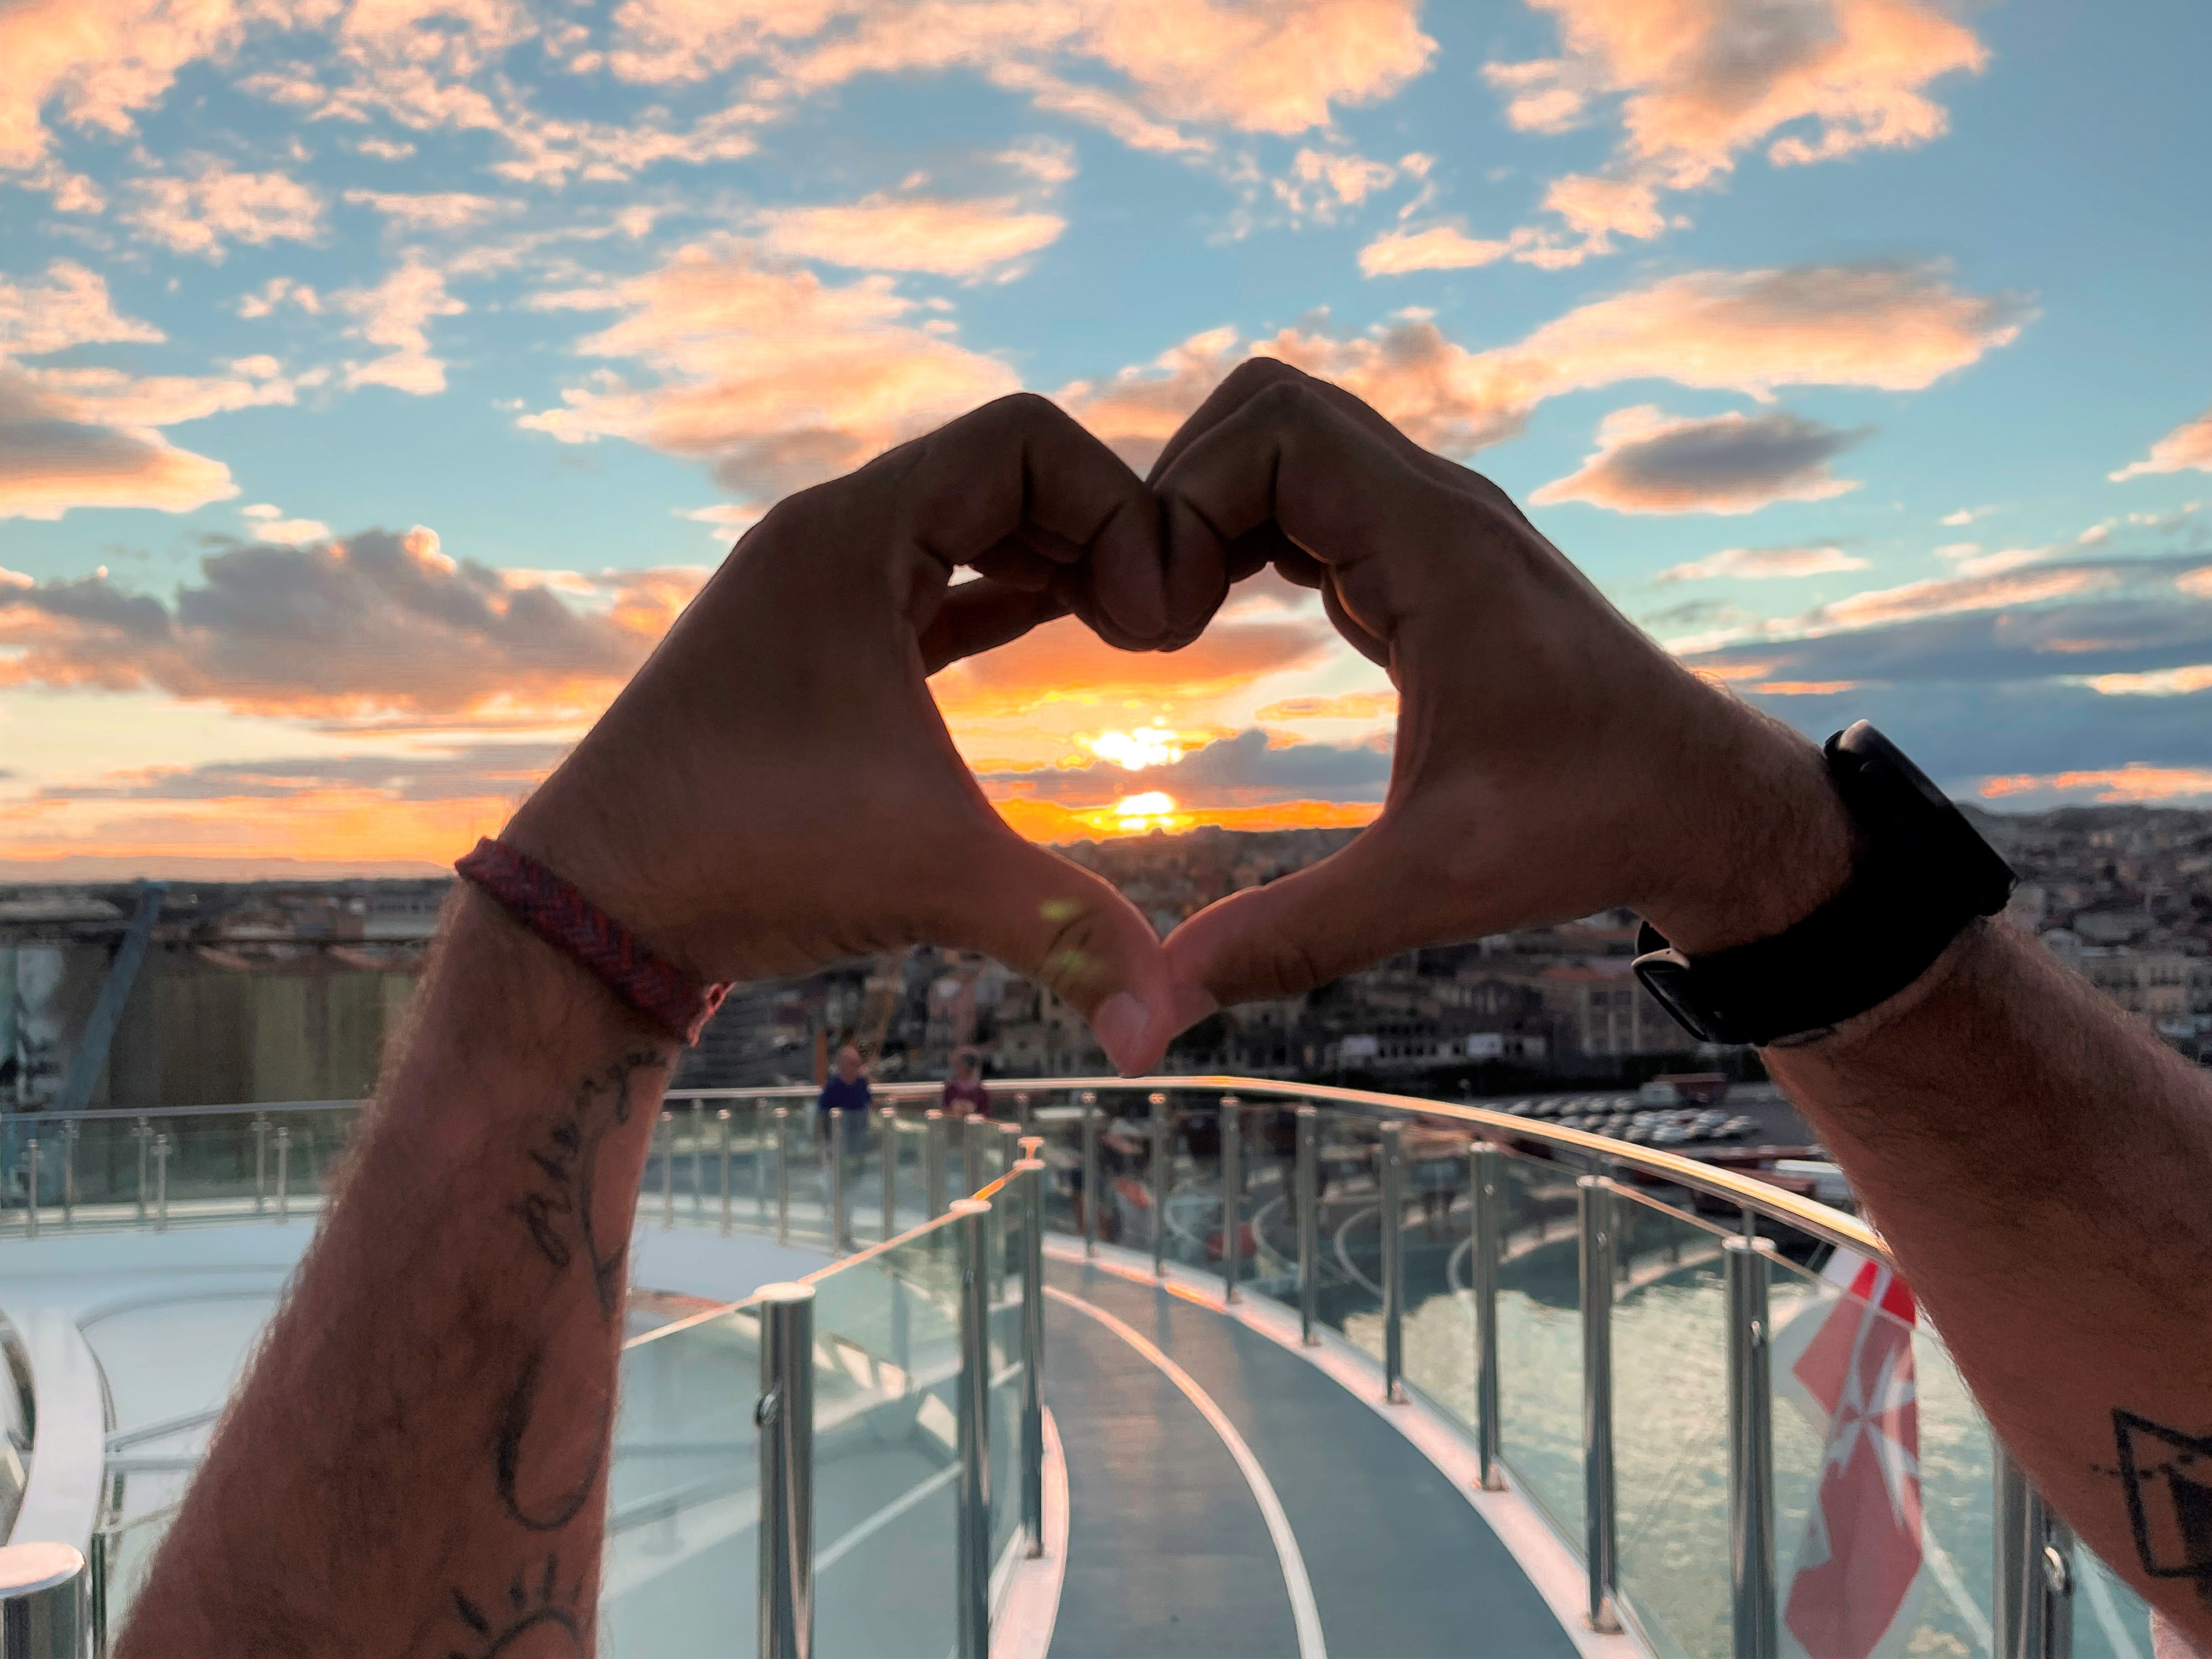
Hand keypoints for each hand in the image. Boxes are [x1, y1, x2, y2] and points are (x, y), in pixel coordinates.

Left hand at [506, 394, 1201, 1072]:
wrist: (594, 906)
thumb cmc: (741, 856)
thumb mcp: (928, 877)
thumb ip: (1066, 931)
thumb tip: (1164, 1028)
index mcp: (849, 535)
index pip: (1025, 439)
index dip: (1117, 509)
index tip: (1152, 623)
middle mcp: (827, 538)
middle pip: (1005, 472)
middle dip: (1099, 534)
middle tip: (1157, 631)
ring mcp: (814, 589)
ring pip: (966, 526)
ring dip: (1054, 563)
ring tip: (1130, 632)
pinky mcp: (811, 646)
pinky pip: (931, 583)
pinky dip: (1001, 598)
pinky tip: (1059, 633)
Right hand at [1148, 359, 1856, 1013]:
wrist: (1704, 802)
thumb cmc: (1590, 825)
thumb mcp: (1435, 885)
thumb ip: (1295, 934)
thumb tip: (1162, 1003)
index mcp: (1439, 548)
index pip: (1277, 429)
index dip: (1189, 499)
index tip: (1165, 622)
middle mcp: (1439, 510)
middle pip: (1271, 407)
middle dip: (1185, 487)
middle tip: (1156, 609)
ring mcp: (1437, 528)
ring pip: (1293, 443)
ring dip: (1217, 508)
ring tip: (1177, 617)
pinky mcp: (1433, 561)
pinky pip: (1319, 499)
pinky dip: (1254, 536)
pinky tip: (1229, 619)